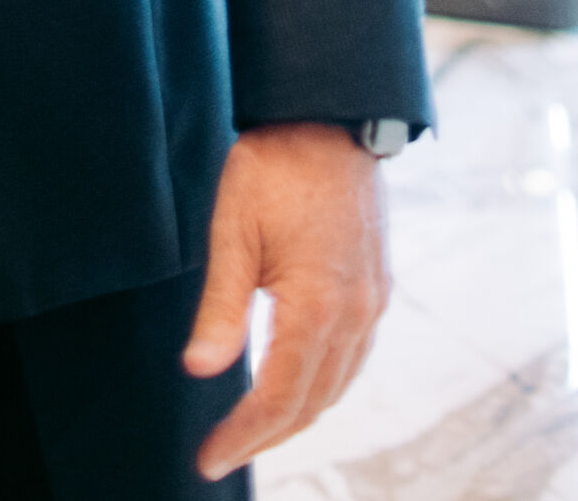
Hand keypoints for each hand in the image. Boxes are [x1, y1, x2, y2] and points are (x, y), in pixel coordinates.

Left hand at [184, 124, 390, 479]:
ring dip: (296, 413)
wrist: (329, 119)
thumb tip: (200, 370)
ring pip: (337, 386)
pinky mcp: (377, 288)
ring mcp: (372, 303)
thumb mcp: (233, 232)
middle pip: (311, 404)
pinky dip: (322, 383)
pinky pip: (353, 357)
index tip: (208, 459)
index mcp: (317, 307)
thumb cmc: (275, 166)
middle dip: (266, 435)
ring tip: (252, 427)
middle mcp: (354, 315)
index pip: (277, 399)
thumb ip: (220, 308)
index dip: (242, 436)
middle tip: (223, 451)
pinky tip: (296, 379)